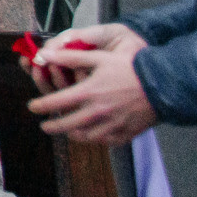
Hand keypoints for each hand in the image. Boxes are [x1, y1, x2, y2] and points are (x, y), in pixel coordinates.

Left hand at [29, 25, 155, 143]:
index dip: (40, 106)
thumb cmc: (130, 68)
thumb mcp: (99, 57)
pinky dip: (96, 140)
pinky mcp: (126, 134)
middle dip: (52, 126)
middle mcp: (97, 112)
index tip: (32, 107)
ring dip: (73, 135)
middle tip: (45, 126)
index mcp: (88, 92)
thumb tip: (45, 54)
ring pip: (85, 137)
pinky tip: (93, 135)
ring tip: (68, 131)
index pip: (55, 103)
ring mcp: (112, 125)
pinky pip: (106, 142)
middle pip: (66, 125)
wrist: (164, 84)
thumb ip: (70, 57)